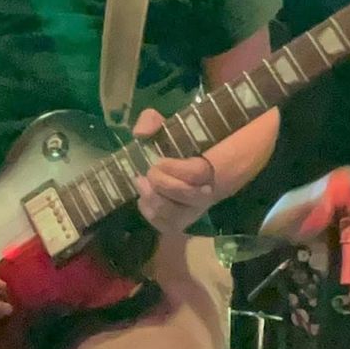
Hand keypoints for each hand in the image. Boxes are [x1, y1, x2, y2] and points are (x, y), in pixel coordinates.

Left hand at [132, 108, 215, 232]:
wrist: (186, 161)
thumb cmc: (175, 144)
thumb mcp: (164, 125)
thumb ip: (152, 121)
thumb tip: (141, 133)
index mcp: (208, 163)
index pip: (197, 172)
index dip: (176, 169)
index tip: (159, 161)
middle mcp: (206, 190)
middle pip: (190, 197)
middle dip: (163, 185)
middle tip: (147, 173)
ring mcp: (195, 209)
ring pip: (179, 217)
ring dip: (156, 202)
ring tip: (141, 185)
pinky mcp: (182, 221)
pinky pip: (168, 227)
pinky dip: (152, 216)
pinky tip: (143, 201)